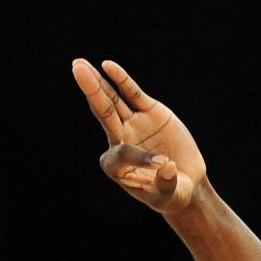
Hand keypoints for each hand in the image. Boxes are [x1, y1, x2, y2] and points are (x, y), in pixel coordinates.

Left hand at [71, 58, 206, 213]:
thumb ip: (165, 184)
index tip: (162, 165)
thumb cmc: (171, 194)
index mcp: (116, 166)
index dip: (141, 157)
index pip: (122, 152)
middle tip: (76, 69)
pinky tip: (107, 66)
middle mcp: (120, 141)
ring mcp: (133, 125)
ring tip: (80, 65)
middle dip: (90, 91)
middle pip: (103, 113)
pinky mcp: (149, 113)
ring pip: (113, 101)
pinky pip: (133, 94)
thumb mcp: (169, 195)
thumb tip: (166, 166)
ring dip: (98, 83)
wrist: (183, 184)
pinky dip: (121, 80)